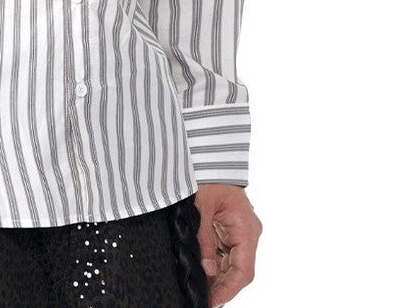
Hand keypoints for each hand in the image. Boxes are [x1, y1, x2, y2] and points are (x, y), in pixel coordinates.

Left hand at [193, 184, 261, 306]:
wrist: (208, 154)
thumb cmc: (208, 174)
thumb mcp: (202, 208)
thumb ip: (204, 240)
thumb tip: (206, 269)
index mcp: (246, 228)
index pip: (243, 271)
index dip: (228, 290)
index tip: (212, 301)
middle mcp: (247, 231)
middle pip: (238, 270)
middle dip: (221, 286)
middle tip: (203, 298)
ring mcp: (239, 230)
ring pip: (231, 263)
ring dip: (217, 276)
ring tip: (200, 287)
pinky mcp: (230, 227)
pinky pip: (225, 251)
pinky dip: (214, 262)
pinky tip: (202, 270)